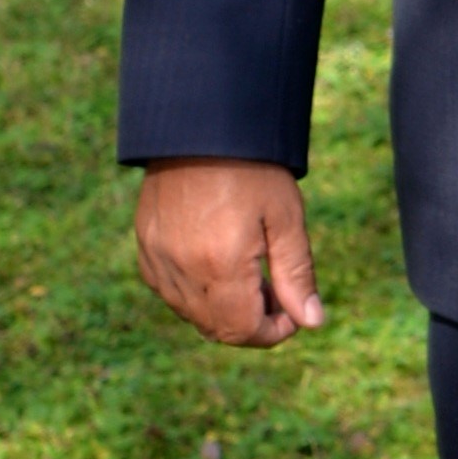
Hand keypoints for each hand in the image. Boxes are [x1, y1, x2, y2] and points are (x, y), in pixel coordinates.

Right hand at [134, 161, 324, 350]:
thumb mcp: (286, 219)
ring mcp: (156, 259)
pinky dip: (196, 292)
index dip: (272, 333)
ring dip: (223, 310)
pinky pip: (169, 290)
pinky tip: (219, 264)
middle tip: (275, 291)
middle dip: (250, 323)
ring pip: (190, 313)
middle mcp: (180, 269)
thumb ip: (297, 275)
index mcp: (219, 265)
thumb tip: (311, 322)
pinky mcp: (145, 246)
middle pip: (215, 329)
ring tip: (251, 273)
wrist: (202, 126)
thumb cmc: (253, 168)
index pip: (242, 331)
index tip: (293, 313)